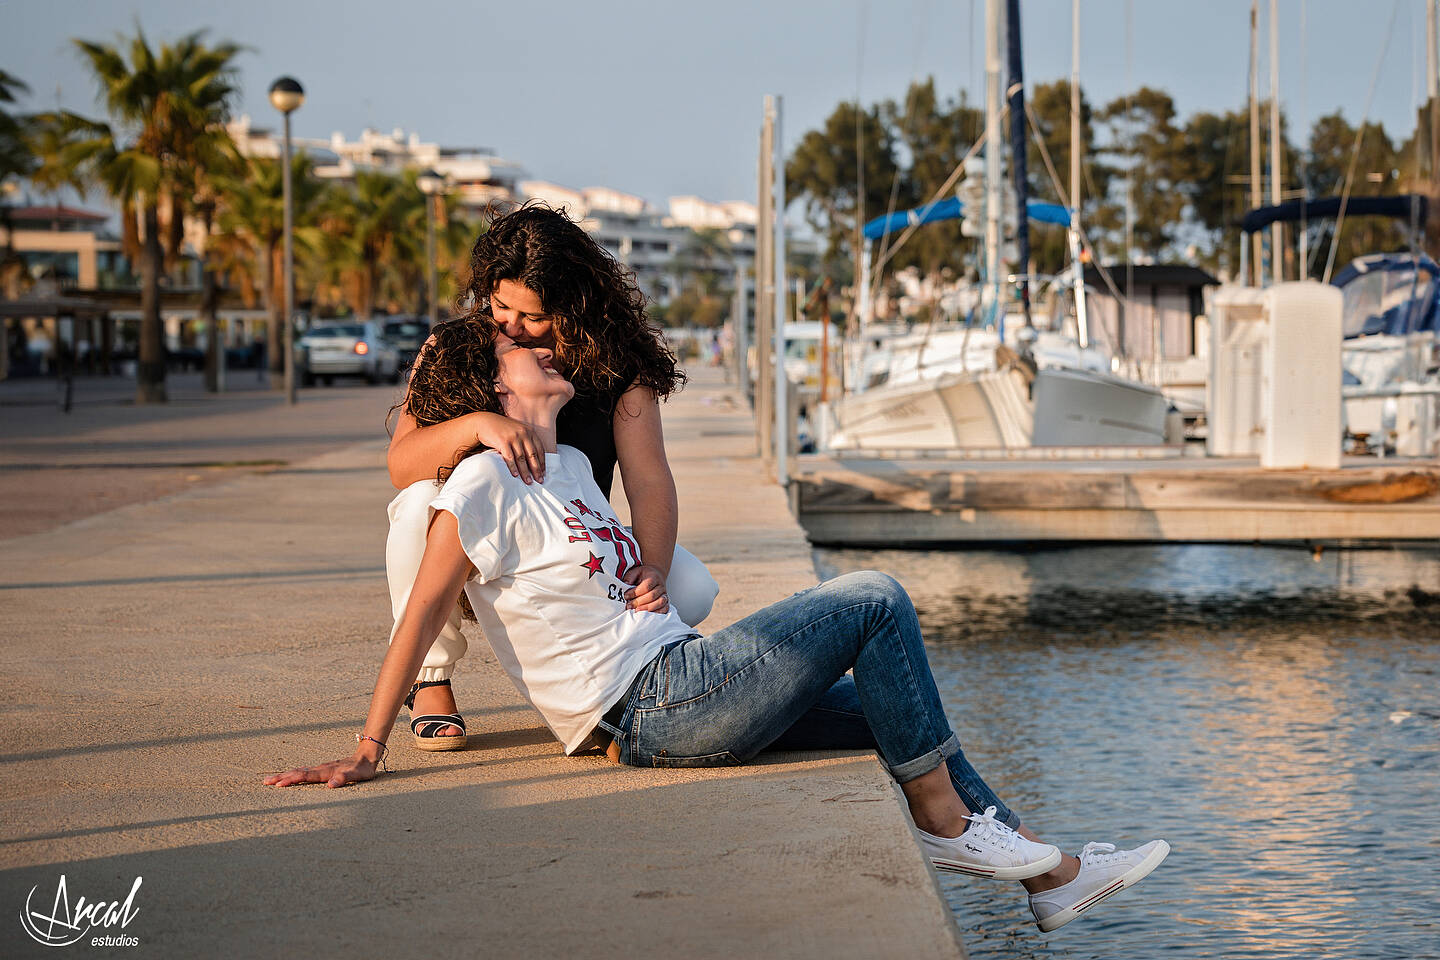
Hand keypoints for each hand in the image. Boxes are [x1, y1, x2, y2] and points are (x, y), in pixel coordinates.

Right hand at [264, 752, 380, 788]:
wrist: (366, 756)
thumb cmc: (362, 769)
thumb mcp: (357, 775)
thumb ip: (344, 778)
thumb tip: (331, 785)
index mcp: (326, 771)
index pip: (305, 776)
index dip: (292, 780)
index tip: (278, 784)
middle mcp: (320, 769)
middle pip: (297, 772)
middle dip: (281, 777)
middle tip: (265, 782)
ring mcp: (320, 768)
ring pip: (299, 771)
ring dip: (284, 775)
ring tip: (270, 780)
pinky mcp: (322, 770)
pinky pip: (303, 772)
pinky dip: (293, 775)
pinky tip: (288, 777)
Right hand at [474, 415, 545, 483]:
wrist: (485, 421)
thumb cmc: (503, 429)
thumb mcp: (518, 431)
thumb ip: (526, 441)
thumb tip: (534, 460)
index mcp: (529, 431)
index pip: (539, 450)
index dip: (542, 463)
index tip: (544, 473)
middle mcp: (523, 433)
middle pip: (532, 455)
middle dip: (536, 470)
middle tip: (540, 481)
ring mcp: (513, 437)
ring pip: (521, 458)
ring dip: (525, 472)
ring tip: (528, 481)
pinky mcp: (503, 441)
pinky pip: (509, 457)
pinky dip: (513, 467)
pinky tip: (515, 475)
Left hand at [622, 563, 668, 613]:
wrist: (655, 576)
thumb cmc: (644, 576)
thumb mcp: (635, 572)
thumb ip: (630, 577)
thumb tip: (624, 585)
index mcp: (654, 577)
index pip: (646, 586)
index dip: (635, 592)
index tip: (626, 596)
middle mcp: (661, 586)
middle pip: (652, 596)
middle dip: (639, 602)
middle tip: (629, 605)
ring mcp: (664, 594)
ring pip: (660, 602)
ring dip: (647, 608)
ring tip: (637, 610)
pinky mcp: (666, 602)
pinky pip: (665, 609)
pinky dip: (657, 613)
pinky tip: (647, 614)